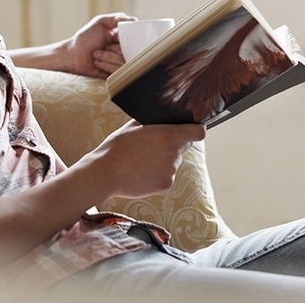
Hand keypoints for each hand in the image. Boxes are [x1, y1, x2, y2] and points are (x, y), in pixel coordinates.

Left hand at [64, 12, 135, 77]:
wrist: (72, 55)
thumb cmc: (85, 38)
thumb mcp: (100, 22)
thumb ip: (117, 18)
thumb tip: (134, 20)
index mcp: (123, 38)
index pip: (134, 39)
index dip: (126, 39)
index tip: (115, 38)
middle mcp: (123, 50)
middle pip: (131, 52)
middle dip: (114, 49)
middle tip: (104, 46)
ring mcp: (119, 63)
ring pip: (124, 62)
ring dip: (108, 57)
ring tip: (97, 55)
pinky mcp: (115, 74)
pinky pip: (119, 72)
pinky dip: (106, 66)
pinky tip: (97, 63)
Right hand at [79, 121, 205, 198]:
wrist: (106, 174)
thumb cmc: (116, 147)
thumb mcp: (132, 126)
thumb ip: (152, 122)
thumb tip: (160, 119)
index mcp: (169, 135)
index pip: (198, 133)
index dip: (195, 130)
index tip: (190, 130)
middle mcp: (174, 154)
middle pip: (184, 146)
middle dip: (174, 143)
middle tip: (154, 145)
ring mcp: (171, 171)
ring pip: (174, 161)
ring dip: (164, 159)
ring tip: (142, 160)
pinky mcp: (165, 185)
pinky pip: (167, 175)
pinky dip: (158, 173)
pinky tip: (142, 171)